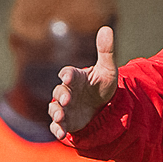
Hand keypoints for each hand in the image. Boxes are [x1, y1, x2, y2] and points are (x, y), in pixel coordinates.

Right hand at [49, 25, 118, 139]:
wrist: (104, 107)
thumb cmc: (102, 86)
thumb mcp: (108, 70)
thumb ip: (106, 51)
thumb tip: (107, 28)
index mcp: (76, 77)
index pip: (68, 73)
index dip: (67, 75)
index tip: (67, 76)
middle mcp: (67, 91)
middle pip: (59, 91)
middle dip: (61, 95)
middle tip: (67, 99)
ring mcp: (64, 107)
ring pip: (54, 108)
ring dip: (56, 112)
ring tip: (60, 116)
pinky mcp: (65, 122)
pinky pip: (56, 125)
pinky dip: (56, 129)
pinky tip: (60, 134)